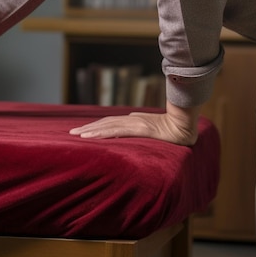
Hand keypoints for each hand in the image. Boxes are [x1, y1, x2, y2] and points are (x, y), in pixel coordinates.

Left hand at [69, 100, 200, 145]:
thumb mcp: (152, 129)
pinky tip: (94, 136)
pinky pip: (118, 131)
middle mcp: (131, 120)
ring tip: (77, 135)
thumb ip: (140, 125)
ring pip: (108, 126)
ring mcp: (135, 123)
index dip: (96, 126)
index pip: (110, 123)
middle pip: (105, 123)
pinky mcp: (139, 128)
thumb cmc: (171, 130)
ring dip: (92, 131)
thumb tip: (130, 121)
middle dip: (88, 128)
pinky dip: (104, 133)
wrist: (184, 127)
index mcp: (133, 121)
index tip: (82, 131)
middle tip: (71, 133)